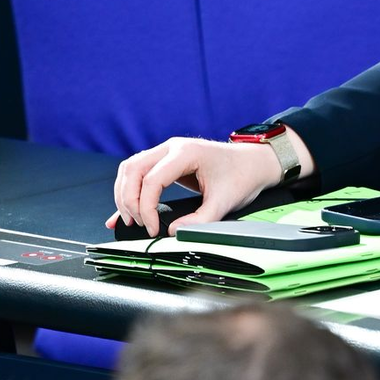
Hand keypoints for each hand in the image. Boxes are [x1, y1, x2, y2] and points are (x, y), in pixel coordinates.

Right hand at [107, 134, 310, 237]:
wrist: (254, 162)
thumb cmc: (242, 177)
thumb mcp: (224, 203)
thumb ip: (200, 220)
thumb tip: (173, 232)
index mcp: (185, 153)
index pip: (152, 180)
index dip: (146, 207)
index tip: (153, 229)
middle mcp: (171, 147)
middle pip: (132, 170)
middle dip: (129, 200)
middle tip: (137, 224)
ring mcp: (167, 151)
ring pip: (131, 168)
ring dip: (126, 193)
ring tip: (132, 219)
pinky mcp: (166, 159)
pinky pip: (139, 170)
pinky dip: (130, 188)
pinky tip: (126, 207)